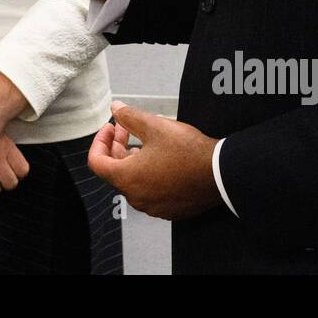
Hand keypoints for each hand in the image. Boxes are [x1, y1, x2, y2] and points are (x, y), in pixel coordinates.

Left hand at [88, 100, 222, 219]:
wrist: (220, 173)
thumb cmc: (188, 152)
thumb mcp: (155, 126)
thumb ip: (130, 117)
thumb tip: (116, 108)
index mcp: (127, 179)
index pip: (97, 162)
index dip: (99, 141)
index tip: (110, 128)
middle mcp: (136, 197)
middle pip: (114, 171)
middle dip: (116, 147)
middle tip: (125, 129)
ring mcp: (153, 206)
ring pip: (132, 182)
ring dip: (131, 161)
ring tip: (142, 142)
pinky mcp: (169, 209)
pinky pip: (149, 191)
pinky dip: (146, 175)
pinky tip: (158, 159)